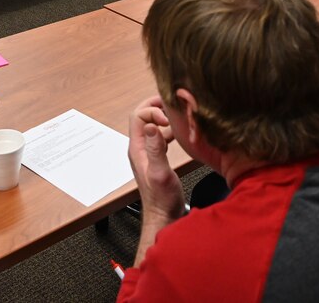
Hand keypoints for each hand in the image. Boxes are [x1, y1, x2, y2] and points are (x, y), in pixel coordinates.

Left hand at [128, 96, 184, 263]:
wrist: (163, 216)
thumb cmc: (162, 200)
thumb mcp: (160, 173)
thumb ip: (156, 149)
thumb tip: (153, 125)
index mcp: (138, 148)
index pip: (138, 116)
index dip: (153, 110)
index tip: (168, 118)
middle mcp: (140, 148)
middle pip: (143, 117)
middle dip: (155, 106)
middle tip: (172, 103)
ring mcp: (148, 152)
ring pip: (152, 125)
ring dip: (163, 116)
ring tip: (178, 114)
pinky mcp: (157, 157)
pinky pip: (160, 136)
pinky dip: (169, 130)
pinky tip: (181, 133)